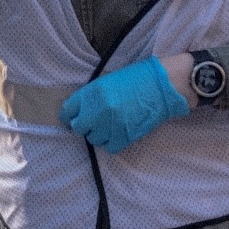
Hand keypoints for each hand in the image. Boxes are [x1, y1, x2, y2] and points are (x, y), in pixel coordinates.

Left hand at [59, 57, 188, 153]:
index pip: (67, 111)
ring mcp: (111, 124)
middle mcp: (97, 110)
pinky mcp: (125, 136)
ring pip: (93, 139)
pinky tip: (117, 134)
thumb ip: (88, 97)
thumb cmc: (133, 81)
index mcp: (90, 93)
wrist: (160, 86)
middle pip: (78, 128)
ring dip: (99, 134)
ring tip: (109, 126)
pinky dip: (112, 143)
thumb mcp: (104, 82)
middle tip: (93, 123)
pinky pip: (110, 147)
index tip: (72, 118)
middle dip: (84, 126)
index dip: (69, 116)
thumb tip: (75, 111)